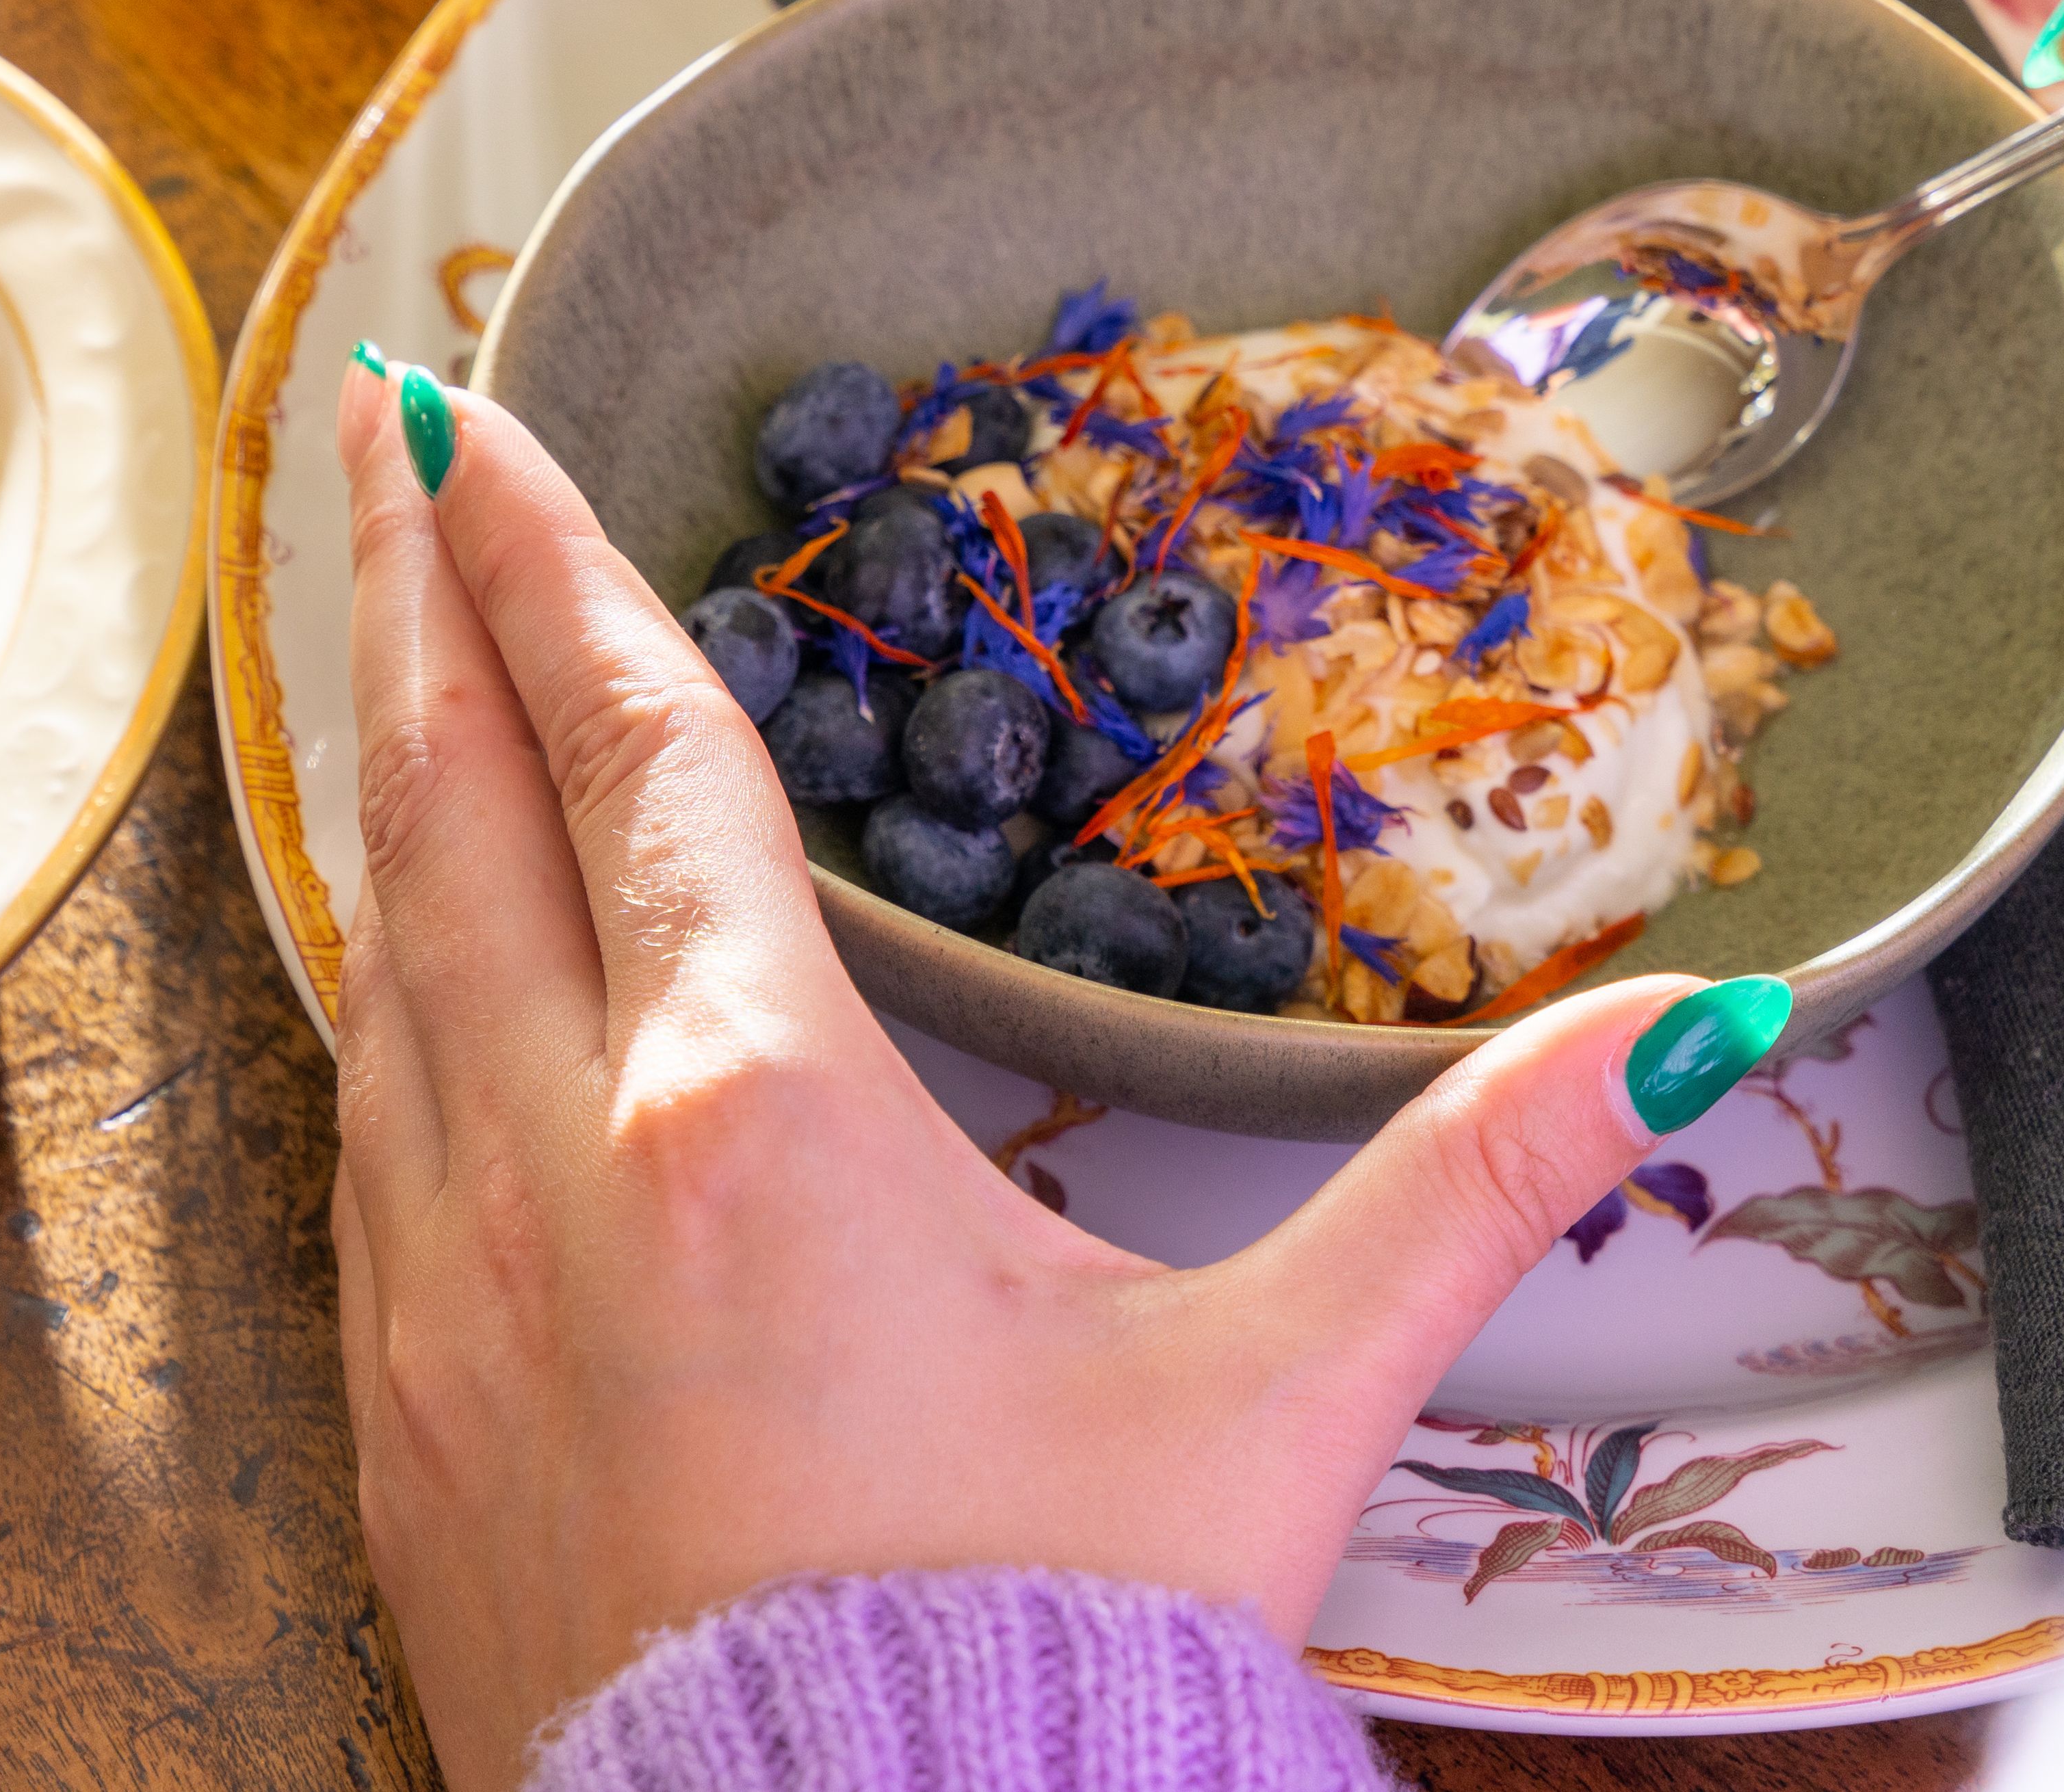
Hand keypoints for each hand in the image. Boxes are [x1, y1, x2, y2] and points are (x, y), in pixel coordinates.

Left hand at [320, 352, 1776, 1787]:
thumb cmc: (1047, 1660)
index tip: (462, 403)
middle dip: (417, 595)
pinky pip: (364, 1135)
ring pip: (382, 965)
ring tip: (398, 663)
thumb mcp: (1280, 1402)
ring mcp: (441, 1293)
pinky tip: (408, 968)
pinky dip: (382, 995)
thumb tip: (1699, 1023)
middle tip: (380, 440)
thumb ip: (1476, 1184)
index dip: (546, 556)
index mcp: (742, 1113)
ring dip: (393, 787)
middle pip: (451, 802)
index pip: (633, 745)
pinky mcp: (402, 1417)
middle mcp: (546, 1165)